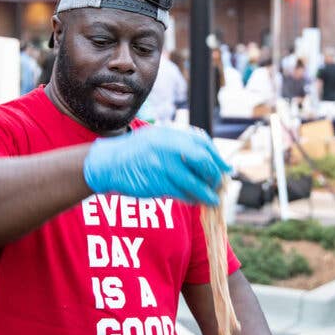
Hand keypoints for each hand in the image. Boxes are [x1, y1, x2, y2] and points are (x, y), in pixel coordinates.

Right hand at [83, 126, 230, 205]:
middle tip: (219, 185)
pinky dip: (192, 198)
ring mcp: (162, 166)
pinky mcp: (157, 184)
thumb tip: (209, 158)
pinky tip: (195, 200)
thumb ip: (181, 145)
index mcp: (170, 134)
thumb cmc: (137, 152)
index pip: (203, 144)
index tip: (226, 169)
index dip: (217, 158)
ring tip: (212, 199)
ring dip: (207, 193)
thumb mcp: (158, 138)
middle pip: (203, 162)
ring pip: (195, 182)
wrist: (109, 162)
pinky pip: (182, 194)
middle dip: (215, 176)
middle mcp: (168, 148)